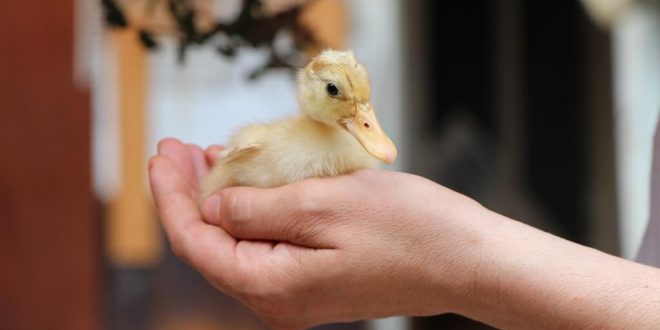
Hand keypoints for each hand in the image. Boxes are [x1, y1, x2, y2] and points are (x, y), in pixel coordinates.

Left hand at [148, 138, 487, 328]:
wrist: (464, 259)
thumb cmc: (406, 230)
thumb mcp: (322, 204)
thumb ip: (256, 208)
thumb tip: (213, 207)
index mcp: (271, 286)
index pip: (197, 242)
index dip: (172, 197)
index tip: (161, 156)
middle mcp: (277, 299)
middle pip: (212, 245)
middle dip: (191, 195)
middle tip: (178, 150)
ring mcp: (296, 292)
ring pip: (238, 243)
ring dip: (220, 199)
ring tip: (208, 156)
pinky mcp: (315, 278)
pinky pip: (267, 243)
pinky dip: (252, 209)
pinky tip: (250, 181)